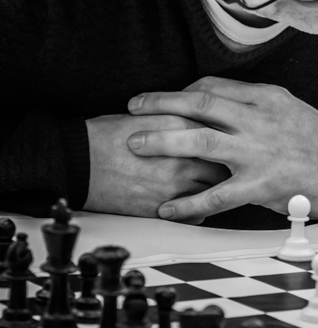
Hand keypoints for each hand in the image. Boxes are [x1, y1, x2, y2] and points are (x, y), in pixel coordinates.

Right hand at [84, 113, 228, 219]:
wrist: (78, 161)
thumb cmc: (108, 135)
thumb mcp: (150, 114)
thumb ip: (183, 118)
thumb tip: (208, 122)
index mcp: (180, 127)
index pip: (222, 134)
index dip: (227, 140)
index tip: (229, 144)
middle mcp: (182, 156)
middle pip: (224, 164)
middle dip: (226, 166)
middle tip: (225, 167)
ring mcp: (173, 184)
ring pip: (213, 190)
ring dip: (214, 189)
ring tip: (211, 186)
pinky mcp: (161, 207)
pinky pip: (195, 213)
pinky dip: (198, 210)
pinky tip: (192, 203)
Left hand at [125, 77, 317, 221]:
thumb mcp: (294, 111)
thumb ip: (260, 106)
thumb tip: (227, 104)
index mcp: (268, 98)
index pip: (214, 87)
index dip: (182, 91)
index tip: (162, 99)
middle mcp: (261, 119)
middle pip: (199, 104)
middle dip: (159, 104)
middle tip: (132, 108)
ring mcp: (261, 151)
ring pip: (199, 140)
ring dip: (162, 141)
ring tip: (136, 146)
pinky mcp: (264, 184)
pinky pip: (216, 196)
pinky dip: (188, 204)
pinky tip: (168, 209)